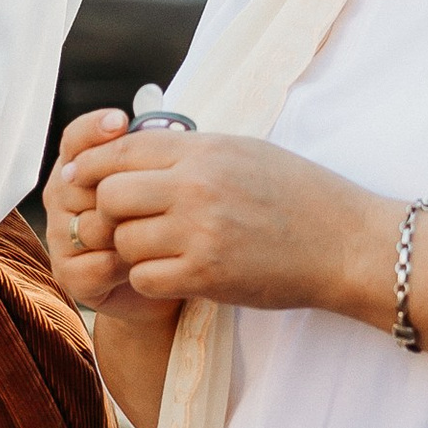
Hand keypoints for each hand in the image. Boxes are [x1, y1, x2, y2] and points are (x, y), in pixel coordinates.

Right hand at [44, 109, 145, 314]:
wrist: (169, 273)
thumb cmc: (164, 218)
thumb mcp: (161, 179)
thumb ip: (146, 150)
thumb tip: (140, 119)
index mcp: (79, 166)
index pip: (76, 139)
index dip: (94, 129)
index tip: (121, 122)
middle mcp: (61, 197)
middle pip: (81, 183)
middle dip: (121, 194)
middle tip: (159, 203)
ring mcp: (60, 236)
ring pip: (93, 225)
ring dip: (131, 232)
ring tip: (160, 237)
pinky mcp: (68, 275)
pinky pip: (97, 264)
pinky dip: (126, 265)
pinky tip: (147, 262)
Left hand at [64, 126, 378, 315]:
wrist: (347, 243)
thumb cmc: (300, 194)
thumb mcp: (243, 151)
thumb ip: (188, 152)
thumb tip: (131, 149)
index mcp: (203, 149)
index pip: (119, 151)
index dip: (91, 167)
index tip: (80, 180)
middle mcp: (196, 186)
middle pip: (109, 196)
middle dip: (109, 213)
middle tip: (127, 224)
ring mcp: (200, 232)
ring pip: (123, 240)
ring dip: (132, 250)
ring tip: (161, 250)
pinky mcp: (207, 275)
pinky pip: (144, 278)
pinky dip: (151, 279)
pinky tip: (176, 273)